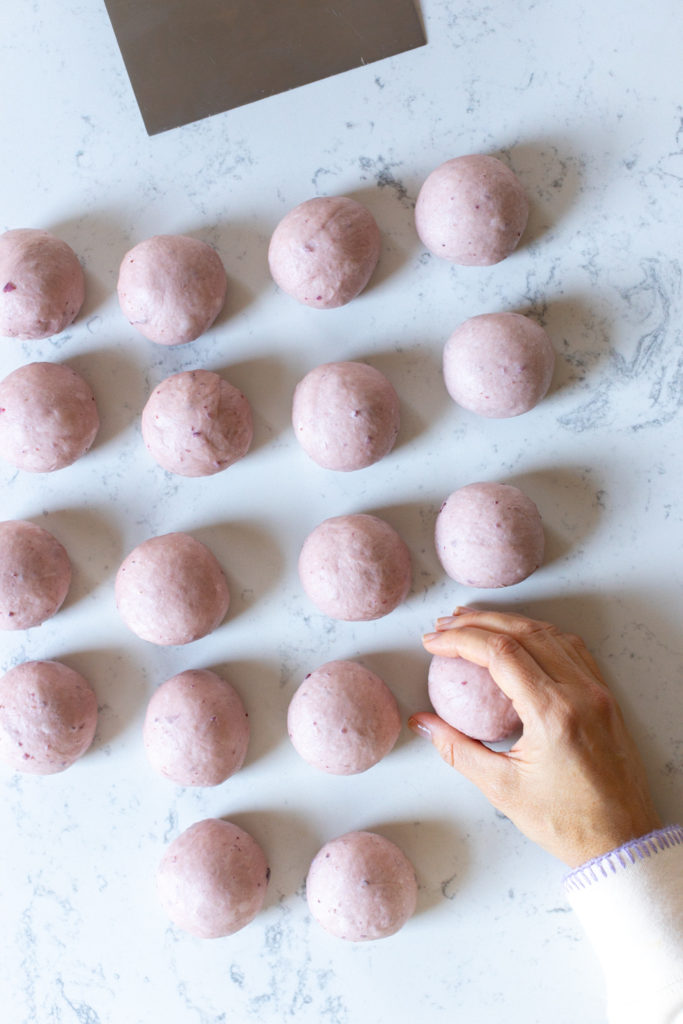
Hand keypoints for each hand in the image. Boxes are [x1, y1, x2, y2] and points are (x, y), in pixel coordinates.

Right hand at [409, 608, 661, 866]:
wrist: (622, 841)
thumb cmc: (567, 822)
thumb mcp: (502, 788)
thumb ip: (457, 749)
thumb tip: (423, 723)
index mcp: (553, 713)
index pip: (499, 652)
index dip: (460, 639)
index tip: (434, 641)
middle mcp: (579, 693)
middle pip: (522, 632)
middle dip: (477, 622)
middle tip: (446, 624)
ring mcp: (596, 691)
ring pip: (548, 633)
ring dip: (507, 621)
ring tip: (473, 622)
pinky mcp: (605, 696)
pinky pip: (571, 648)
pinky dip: (539, 633)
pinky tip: (519, 636)